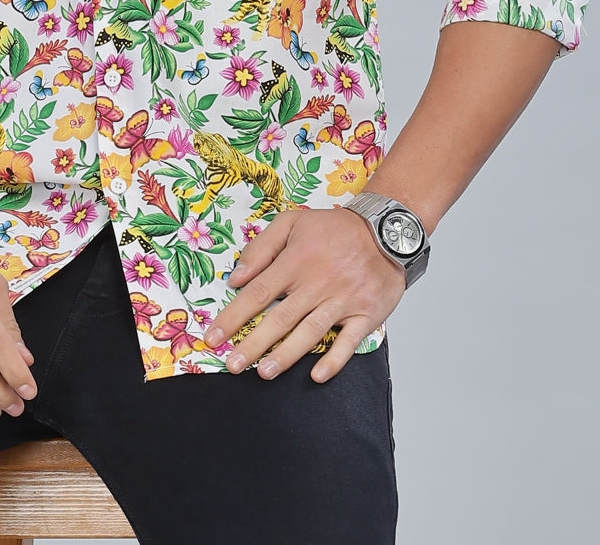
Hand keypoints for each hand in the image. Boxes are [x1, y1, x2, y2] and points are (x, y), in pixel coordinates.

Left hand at [202, 207, 406, 381]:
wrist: (386, 230)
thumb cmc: (334, 229)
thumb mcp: (292, 222)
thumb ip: (261, 247)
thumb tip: (236, 277)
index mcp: (296, 262)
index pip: (257, 293)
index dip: (233, 317)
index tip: (213, 337)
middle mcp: (316, 284)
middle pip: (279, 319)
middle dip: (253, 344)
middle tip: (232, 365)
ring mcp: (342, 301)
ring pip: (309, 332)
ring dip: (286, 355)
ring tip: (263, 373)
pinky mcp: (365, 315)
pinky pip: (349, 342)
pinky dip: (334, 360)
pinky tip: (318, 375)